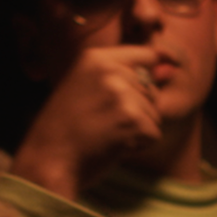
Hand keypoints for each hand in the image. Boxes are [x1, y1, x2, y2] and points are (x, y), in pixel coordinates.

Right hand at [10, 45, 165, 202]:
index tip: (126, 99)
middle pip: (152, 90)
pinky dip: (138, 146)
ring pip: (155, 113)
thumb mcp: (85, 88)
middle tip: (104, 123)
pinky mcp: (132, 121)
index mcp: (96, 58)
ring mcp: (122, 95)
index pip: (146, 55)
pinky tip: (112, 147)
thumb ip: (123, 76)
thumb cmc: (65, 130)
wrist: (47, 161)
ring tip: (106, 135)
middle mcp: (110, 71)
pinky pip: (154, 134)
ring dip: (137, 130)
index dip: (145, 78)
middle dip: (138, 111)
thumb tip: (169, 69)